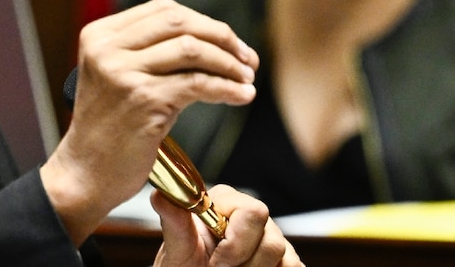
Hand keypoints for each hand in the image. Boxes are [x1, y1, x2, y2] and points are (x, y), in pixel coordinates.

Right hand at [41, 0, 257, 242]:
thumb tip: (212, 37)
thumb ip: (149, 51)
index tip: (230, 42)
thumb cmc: (111, 128)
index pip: (164, 10)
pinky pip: (198, 83)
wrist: (86, 173)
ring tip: (246, 78)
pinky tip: (243, 96)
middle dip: (222, 36)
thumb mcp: (119, 76)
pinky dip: (227, 88)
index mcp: (100, 35)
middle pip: (180, 22)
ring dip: (229, 63)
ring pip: (193, 49)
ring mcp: (124, 73)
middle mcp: (108, 49)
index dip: (204, 22)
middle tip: (247, 58)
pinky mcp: (144, 99)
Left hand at [153, 184, 302, 266]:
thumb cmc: (184, 266)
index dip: (236, 245)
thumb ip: (175, 224)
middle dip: (246, 264)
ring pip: (283, 255)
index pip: (253, 213)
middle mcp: (251, 215)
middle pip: (273, 239)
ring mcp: (269, 236)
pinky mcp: (283, 257)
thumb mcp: (177, 250)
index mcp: (225, 203)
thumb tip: (160, 195)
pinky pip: (294, 266)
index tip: (214, 264)